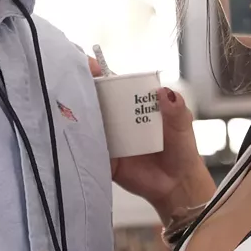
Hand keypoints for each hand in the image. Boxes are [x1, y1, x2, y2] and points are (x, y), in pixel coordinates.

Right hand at [89, 58, 212, 221]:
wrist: (178, 185)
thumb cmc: (181, 150)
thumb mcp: (183, 125)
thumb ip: (175, 109)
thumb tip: (163, 91)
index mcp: (136, 106)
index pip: (116, 86)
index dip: (102, 75)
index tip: (89, 66)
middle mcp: (120, 119)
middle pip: (98, 101)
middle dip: (85, 91)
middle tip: (73, 85)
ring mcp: (111, 139)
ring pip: (91, 123)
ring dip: (80, 115)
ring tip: (67, 107)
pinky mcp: (106, 159)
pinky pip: (91, 148)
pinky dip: (83, 142)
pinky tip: (75, 135)